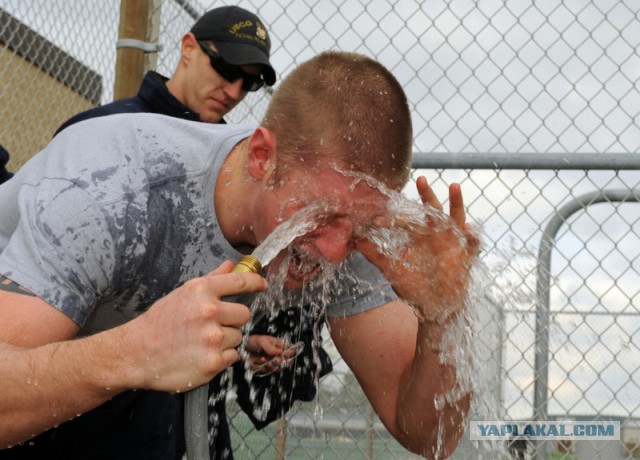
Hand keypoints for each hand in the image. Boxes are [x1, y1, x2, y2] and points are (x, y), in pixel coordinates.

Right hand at [120, 260, 266, 391]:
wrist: (135, 353)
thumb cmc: (160, 323)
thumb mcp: (182, 295)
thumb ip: (210, 280)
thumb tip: (231, 265)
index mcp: (201, 291)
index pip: (240, 282)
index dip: (256, 283)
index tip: (263, 285)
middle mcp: (208, 312)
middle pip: (244, 314)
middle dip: (232, 320)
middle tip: (212, 325)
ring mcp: (211, 338)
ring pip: (237, 337)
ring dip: (225, 341)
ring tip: (200, 342)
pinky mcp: (212, 362)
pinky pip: (232, 356)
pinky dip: (221, 358)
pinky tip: (200, 354)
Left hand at [245, 334, 302, 375]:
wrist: (242, 348)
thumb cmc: (253, 341)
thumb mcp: (262, 341)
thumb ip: (271, 348)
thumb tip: (280, 352)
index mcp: (280, 345)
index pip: (292, 350)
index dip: (290, 354)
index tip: (284, 355)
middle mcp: (278, 354)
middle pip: (287, 362)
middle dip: (281, 362)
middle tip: (275, 360)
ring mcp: (272, 361)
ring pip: (279, 368)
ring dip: (273, 366)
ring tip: (265, 361)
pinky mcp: (265, 367)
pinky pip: (268, 371)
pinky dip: (264, 368)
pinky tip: (260, 361)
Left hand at [356, 177, 479, 322]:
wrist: (434, 307)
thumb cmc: (415, 286)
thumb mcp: (393, 270)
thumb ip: (376, 256)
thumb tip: (356, 241)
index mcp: (420, 236)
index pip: (408, 220)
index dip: (395, 217)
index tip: (377, 220)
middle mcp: (437, 235)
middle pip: (433, 210)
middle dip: (428, 194)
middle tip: (420, 178)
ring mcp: (454, 243)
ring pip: (457, 218)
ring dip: (456, 202)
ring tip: (454, 186)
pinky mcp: (466, 257)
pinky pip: (473, 244)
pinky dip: (473, 236)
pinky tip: (469, 228)